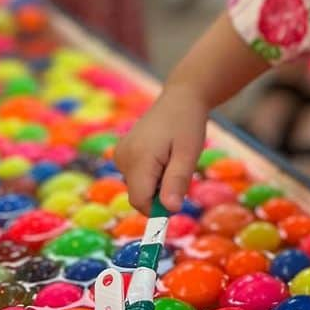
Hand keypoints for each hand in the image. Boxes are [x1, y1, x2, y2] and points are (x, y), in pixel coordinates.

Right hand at [114, 85, 207, 212]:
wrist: (180, 99)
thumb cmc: (188, 124)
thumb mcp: (189, 154)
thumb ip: (177, 181)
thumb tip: (170, 210)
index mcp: (138, 158)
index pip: (140, 201)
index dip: (159, 208)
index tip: (179, 198)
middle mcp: (123, 157)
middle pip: (140, 195)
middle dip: (161, 192)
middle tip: (178, 167)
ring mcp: (120, 154)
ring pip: (139, 187)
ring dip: (157, 182)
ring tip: (172, 158)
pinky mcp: (122, 153)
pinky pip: (136, 176)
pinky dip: (151, 174)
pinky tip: (163, 155)